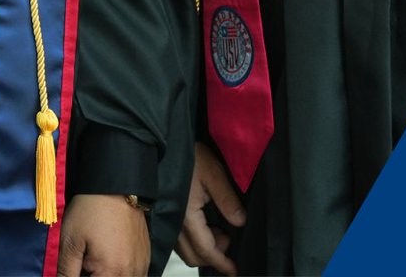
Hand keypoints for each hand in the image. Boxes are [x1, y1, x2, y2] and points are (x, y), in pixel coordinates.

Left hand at [57, 193, 150, 275]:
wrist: (115, 183)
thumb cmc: (90, 211)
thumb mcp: (70, 242)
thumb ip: (66, 273)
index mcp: (112, 274)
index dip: (81, 276)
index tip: (78, 268)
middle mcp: (131, 274)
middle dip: (97, 275)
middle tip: (87, 262)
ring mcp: (142, 265)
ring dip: (110, 275)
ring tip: (98, 261)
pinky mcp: (147, 255)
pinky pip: (136, 275)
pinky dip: (122, 272)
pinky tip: (112, 259)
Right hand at [175, 142, 245, 275]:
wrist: (164, 142)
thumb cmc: (187, 154)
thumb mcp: (213, 173)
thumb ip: (228, 200)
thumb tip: (240, 222)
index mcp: (187, 216)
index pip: (206, 250)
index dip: (222, 262)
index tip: (234, 270)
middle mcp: (175, 222)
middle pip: (193, 256)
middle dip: (213, 257)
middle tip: (228, 242)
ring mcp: (169, 219)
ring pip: (185, 249)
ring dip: (203, 248)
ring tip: (218, 230)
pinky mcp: (167, 213)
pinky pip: (179, 238)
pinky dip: (194, 239)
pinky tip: (204, 223)